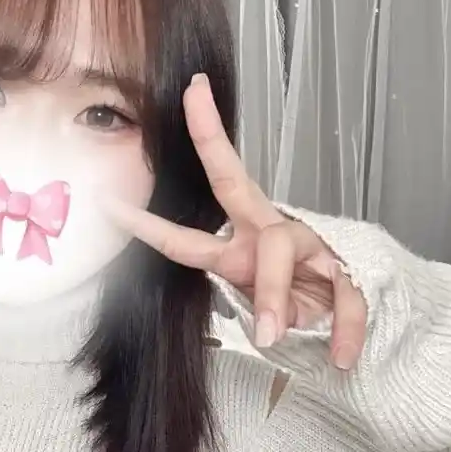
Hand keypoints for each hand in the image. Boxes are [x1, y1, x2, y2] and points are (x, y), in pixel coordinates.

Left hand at [104, 74, 367, 369]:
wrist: (342, 314)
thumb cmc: (293, 301)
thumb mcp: (261, 306)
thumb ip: (254, 305)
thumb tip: (265, 329)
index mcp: (240, 244)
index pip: (183, 233)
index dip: (144, 223)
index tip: (106, 201)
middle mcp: (266, 230)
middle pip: (231, 180)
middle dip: (210, 138)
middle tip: (192, 96)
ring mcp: (305, 241)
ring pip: (279, 247)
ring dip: (271, 294)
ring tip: (269, 335)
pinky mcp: (343, 266)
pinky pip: (343, 297)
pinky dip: (342, 329)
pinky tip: (341, 355)